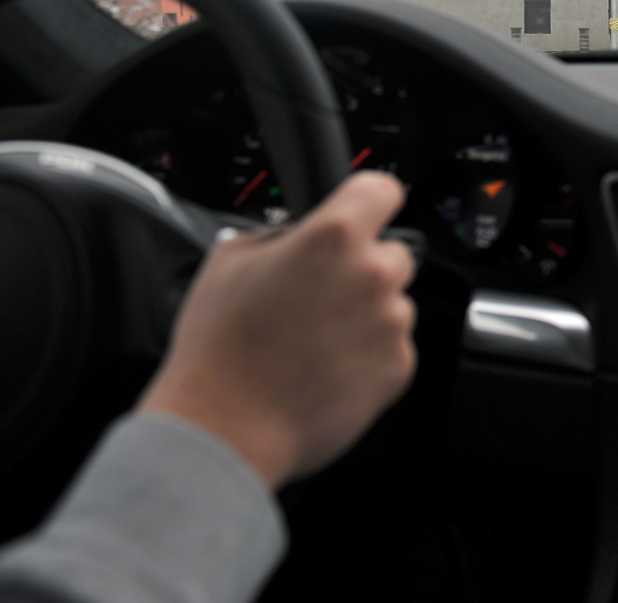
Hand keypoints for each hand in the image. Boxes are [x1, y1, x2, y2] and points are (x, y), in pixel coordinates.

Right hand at [139, 172, 416, 487]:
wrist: (225, 427)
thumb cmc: (219, 349)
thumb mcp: (229, 260)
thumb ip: (280, 234)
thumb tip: (299, 232)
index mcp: (333, 237)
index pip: (381, 190)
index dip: (368, 200)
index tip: (364, 211)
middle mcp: (372, 274)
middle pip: (391, 253)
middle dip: (362, 267)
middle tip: (319, 296)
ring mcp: (391, 322)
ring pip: (392, 302)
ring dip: (366, 314)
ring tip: (314, 341)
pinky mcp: (399, 366)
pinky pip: (392, 346)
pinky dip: (368, 354)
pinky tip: (326, 368)